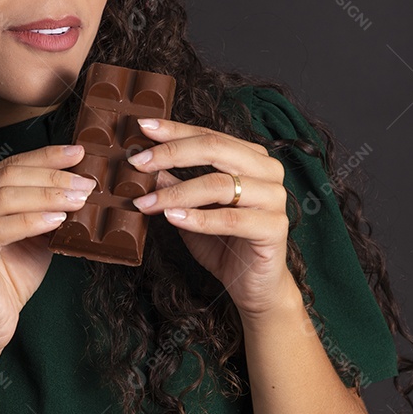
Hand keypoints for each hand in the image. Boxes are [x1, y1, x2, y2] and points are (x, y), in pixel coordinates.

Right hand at [0, 144, 95, 355]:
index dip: (46, 155)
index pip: (10, 164)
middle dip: (52, 175)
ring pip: (2, 198)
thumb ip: (47, 206)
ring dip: (46, 195)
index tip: (79, 152)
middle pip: (7, 175)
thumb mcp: (35, 232)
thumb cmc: (12, 275)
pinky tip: (57, 220)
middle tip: (86, 181)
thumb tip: (82, 180)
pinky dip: (31, 220)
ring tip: (79, 199)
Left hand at [126, 118, 291, 316]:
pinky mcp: (275, 227)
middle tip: (138, 163)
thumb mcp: (191, 208)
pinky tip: (172, 217)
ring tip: (146, 201)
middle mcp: (266, 170)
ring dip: (177, 192)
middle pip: (215, 149)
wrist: (253, 285)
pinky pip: (231, 219)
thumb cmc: (223, 242)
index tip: (142, 128)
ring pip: (220, 184)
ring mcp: (275, 198)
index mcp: (250, 157)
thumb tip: (145, 162)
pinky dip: (198, 218)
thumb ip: (174, 183)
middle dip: (171, 153)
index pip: (208, 135)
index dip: (174, 131)